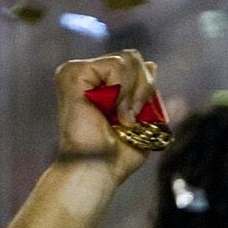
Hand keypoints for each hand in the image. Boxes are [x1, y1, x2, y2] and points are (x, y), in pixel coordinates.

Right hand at [53, 50, 157, 183]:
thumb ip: (147, 94)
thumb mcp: (143, 122)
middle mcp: (86, 73)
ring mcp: (77, 71)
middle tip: (130, 118)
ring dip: (134, 93)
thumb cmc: (116, 155)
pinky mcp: (73, 73)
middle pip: (133, 57)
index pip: (135, 64)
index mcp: (100, 82)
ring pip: (127, 60)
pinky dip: (123, 90)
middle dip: (144, 88)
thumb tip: (154, 65)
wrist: (98, 169)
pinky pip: (115, 65)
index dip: (146, 88)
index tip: (137, 117)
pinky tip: (112, 111)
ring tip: (121, 117)